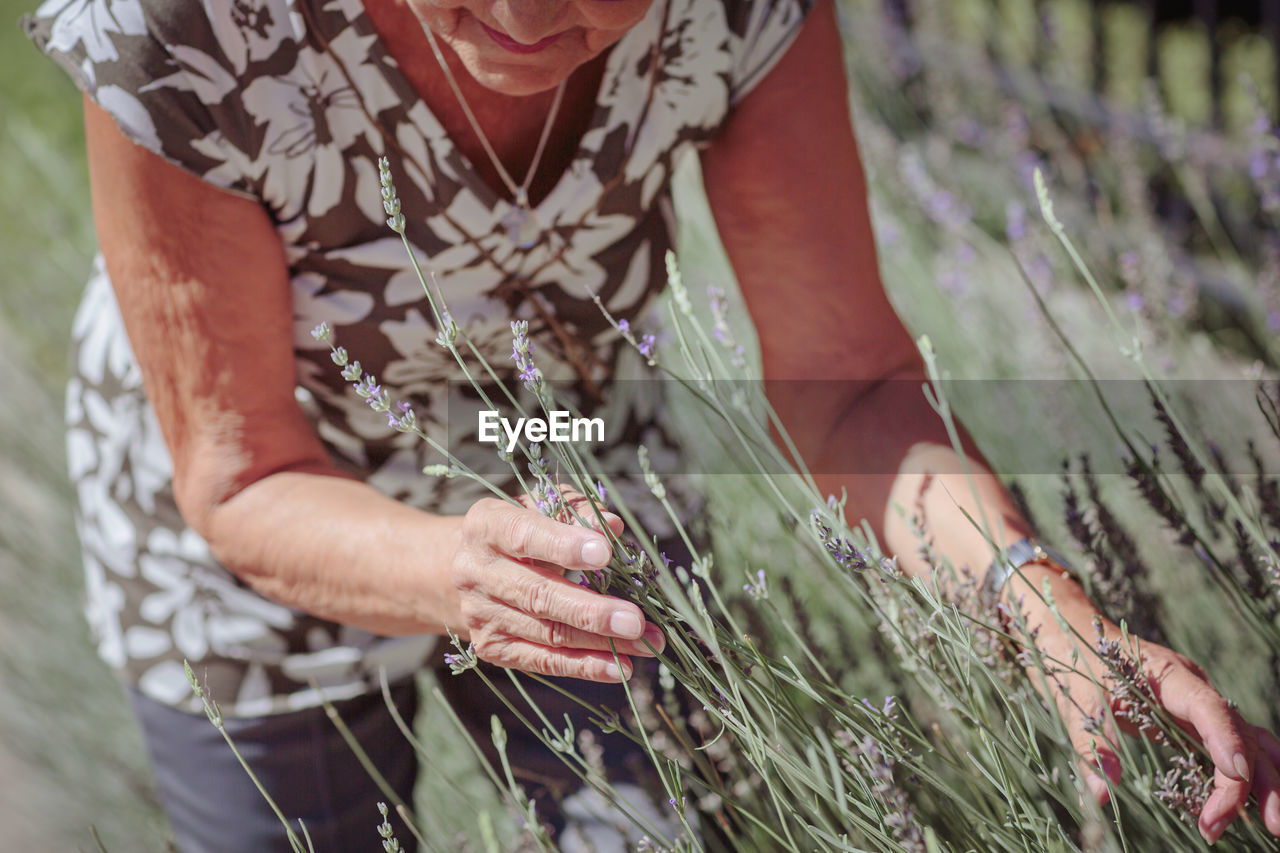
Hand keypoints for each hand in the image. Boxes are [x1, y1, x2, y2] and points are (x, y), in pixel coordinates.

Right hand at [451, 486, 663, 681]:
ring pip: (547, 633)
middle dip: (591, 610)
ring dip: (601, 642)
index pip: (524, 536)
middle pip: (538, 595)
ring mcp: (482, 614)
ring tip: (645, 642)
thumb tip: (613, 526)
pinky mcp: (493, 648)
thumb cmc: (519, 530)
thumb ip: (576, 510)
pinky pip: (543, 661)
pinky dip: (585, 666)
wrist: (465, 569)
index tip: (605, 553)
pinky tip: (619, 667)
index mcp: (486, 526)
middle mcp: (476, 572)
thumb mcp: (540, 506)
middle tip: (636, 619)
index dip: (563, 546)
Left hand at [1047, 617, 1279, 843]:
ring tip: (1270, 827)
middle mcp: (1194, 688)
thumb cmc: (1074, 663)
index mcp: (1167, 675)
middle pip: (1238, 732)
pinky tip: (1255, 807)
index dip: (1226, 739)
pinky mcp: (1195, 720)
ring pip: (1249, 741)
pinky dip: (1248, 775)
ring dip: (1262, 782)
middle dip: (1246, 781)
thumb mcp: (1076, 702)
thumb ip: (1092, 744)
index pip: (1207, 707)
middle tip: (1233, 825)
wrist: (1072, 635)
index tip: (1236, 775)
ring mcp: (1199, 704)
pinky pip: (1233, 746)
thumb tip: (1101, 792)